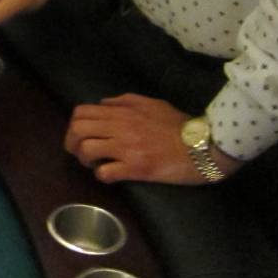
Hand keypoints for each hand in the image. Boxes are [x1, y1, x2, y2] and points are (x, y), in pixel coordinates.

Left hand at [65, 93, 244, 184]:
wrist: (204, 145)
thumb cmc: (180, 125)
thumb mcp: (152, 104)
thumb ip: (125, 102)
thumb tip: (103, 104)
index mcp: (123, 111)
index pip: (81, 112)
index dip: (74, 125)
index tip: (80, 135)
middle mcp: (120, 127)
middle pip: (78, 130)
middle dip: (72, 143)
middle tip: (81, 153)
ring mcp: (127, 148)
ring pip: (86, 150)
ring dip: (85, 160)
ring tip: (95, 164)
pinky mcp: (136, 168)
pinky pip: (105, 173)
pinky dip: (102, 176)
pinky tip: (110, 176)